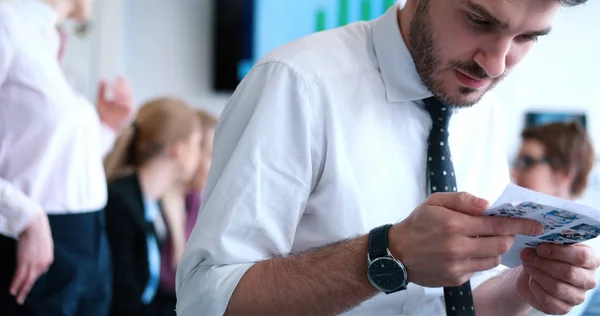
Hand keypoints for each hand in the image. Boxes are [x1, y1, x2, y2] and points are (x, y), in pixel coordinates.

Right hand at [10, 212, 53, 304]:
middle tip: (21, 299)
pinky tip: (12, 290)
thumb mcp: (43, 245)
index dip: (33, 276)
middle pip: (34, 280)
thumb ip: (41, 254)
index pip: (40, 272)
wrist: (34, 224)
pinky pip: (20, 276)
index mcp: (48, 259)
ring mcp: (34, 263)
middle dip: (27, 290)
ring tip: (17, 298)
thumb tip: (35, 259)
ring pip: (27, 281)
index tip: (27, 281)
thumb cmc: (37, 232)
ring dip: (21, 290)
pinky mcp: (24, 261)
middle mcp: (43, 263)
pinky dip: (15, 284)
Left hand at [97, 76, 133, 131]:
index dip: (123, 82)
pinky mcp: (130, 113)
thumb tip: (103, 79)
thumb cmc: (104, 117)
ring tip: (116, 87)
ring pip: (129, 96)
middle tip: (120, 78)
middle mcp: (127, 104)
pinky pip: (128, 104)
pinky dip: (124, 99)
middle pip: (128, 91)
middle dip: (124, 85)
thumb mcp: (102, 101)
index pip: (126, 89)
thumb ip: (102, 90)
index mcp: (122, 101)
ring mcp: (129, 109)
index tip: (119, 77)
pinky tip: (117, 96)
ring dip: (123, 90)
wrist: (104, 129)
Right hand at [390, 192, 542, 286]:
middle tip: (504, 230)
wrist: (396, 254)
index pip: (497, 224)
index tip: (536, 224)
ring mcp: (457, 265)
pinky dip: (479, 259)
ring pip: (493, 259)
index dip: (519, 223)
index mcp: (454, 224)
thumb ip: (463, 200)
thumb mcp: (434, 202)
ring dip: (494, 249)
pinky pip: (479, 269)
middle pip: (501, 244)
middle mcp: (457, 247)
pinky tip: (466, 252)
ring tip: (482, 241)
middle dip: (508, 236)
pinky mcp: (456, 278)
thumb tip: (487, 204)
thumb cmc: (416, 225)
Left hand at [516, 244, 599, 314]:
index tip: (540, 248)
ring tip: (527, 265)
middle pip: (568, 272)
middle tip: (526, 255)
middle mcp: (588, 280)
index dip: (559, 252)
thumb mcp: (549, 244)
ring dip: (537, 273)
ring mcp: (577, 296)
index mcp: (591, 260)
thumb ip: (549, 241)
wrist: (532, 274)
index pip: (582, 257)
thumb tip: (537, 237)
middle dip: (543, 262)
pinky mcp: (564, 308)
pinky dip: (535, 288)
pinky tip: (531, 280)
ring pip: (557, 287)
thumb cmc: (544, 256)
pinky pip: (548, 299)